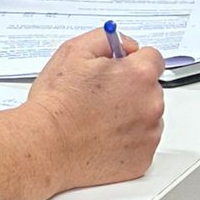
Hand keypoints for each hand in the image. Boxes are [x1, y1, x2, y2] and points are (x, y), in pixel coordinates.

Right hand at [26, 28, 165, 189]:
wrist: (46, 147)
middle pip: (151, 88)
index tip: (120, 68)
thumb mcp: (74, 51)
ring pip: (148, 116)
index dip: (132, 60)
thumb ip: (106, 39)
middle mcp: (151, 105)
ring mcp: (149, 136)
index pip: (153, 58)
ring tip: (98, 119)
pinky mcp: (142, 160)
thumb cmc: (57, 104)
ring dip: (131, 115)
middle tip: (101, 96)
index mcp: (138, 75)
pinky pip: (142, 143)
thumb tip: (124, 45)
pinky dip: (127, 140)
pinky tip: (103, 137)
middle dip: (131, 88)